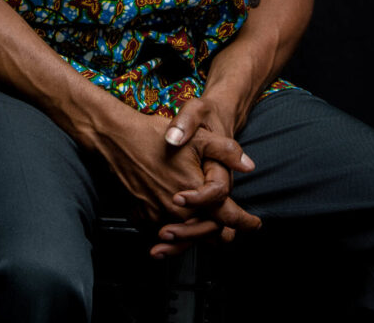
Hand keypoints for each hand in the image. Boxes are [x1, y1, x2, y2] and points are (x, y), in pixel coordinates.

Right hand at [150, 96, 260, 256]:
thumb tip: (249, 166)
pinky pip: (165, 231)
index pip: (227, 218)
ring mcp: (158, 217)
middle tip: (236, 232)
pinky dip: (177, 233)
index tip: (256, 224)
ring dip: (201, 236)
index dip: (245, 222)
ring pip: (187, 237)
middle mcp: (176, 213)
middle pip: (207, 234)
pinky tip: (182, 227)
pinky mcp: (143, 216)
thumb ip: (226, 151)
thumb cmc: (156, 136)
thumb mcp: (197, 136)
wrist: (117, 139)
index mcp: (195, 195)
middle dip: (224, 233)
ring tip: (214, 234)